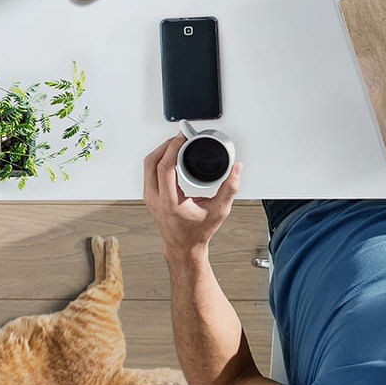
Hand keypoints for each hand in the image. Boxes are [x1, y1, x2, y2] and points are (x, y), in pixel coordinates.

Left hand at [143, 133, 242, 259]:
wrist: (184, 247)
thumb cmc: (198, 232)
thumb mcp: (219, 211)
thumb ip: (230, 188)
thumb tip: (237, 169)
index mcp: (169, 202)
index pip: (165, 167)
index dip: (173, 147)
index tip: (182, 137)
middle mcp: (155, 199)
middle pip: (152, 161)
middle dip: (166, 145)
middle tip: (181, 138)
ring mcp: (149, 197)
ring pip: (148, 165)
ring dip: (161, 151)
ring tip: (177, 144)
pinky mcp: (149, 195)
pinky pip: (149, 171)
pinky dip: (158, 160)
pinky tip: (169, 156)